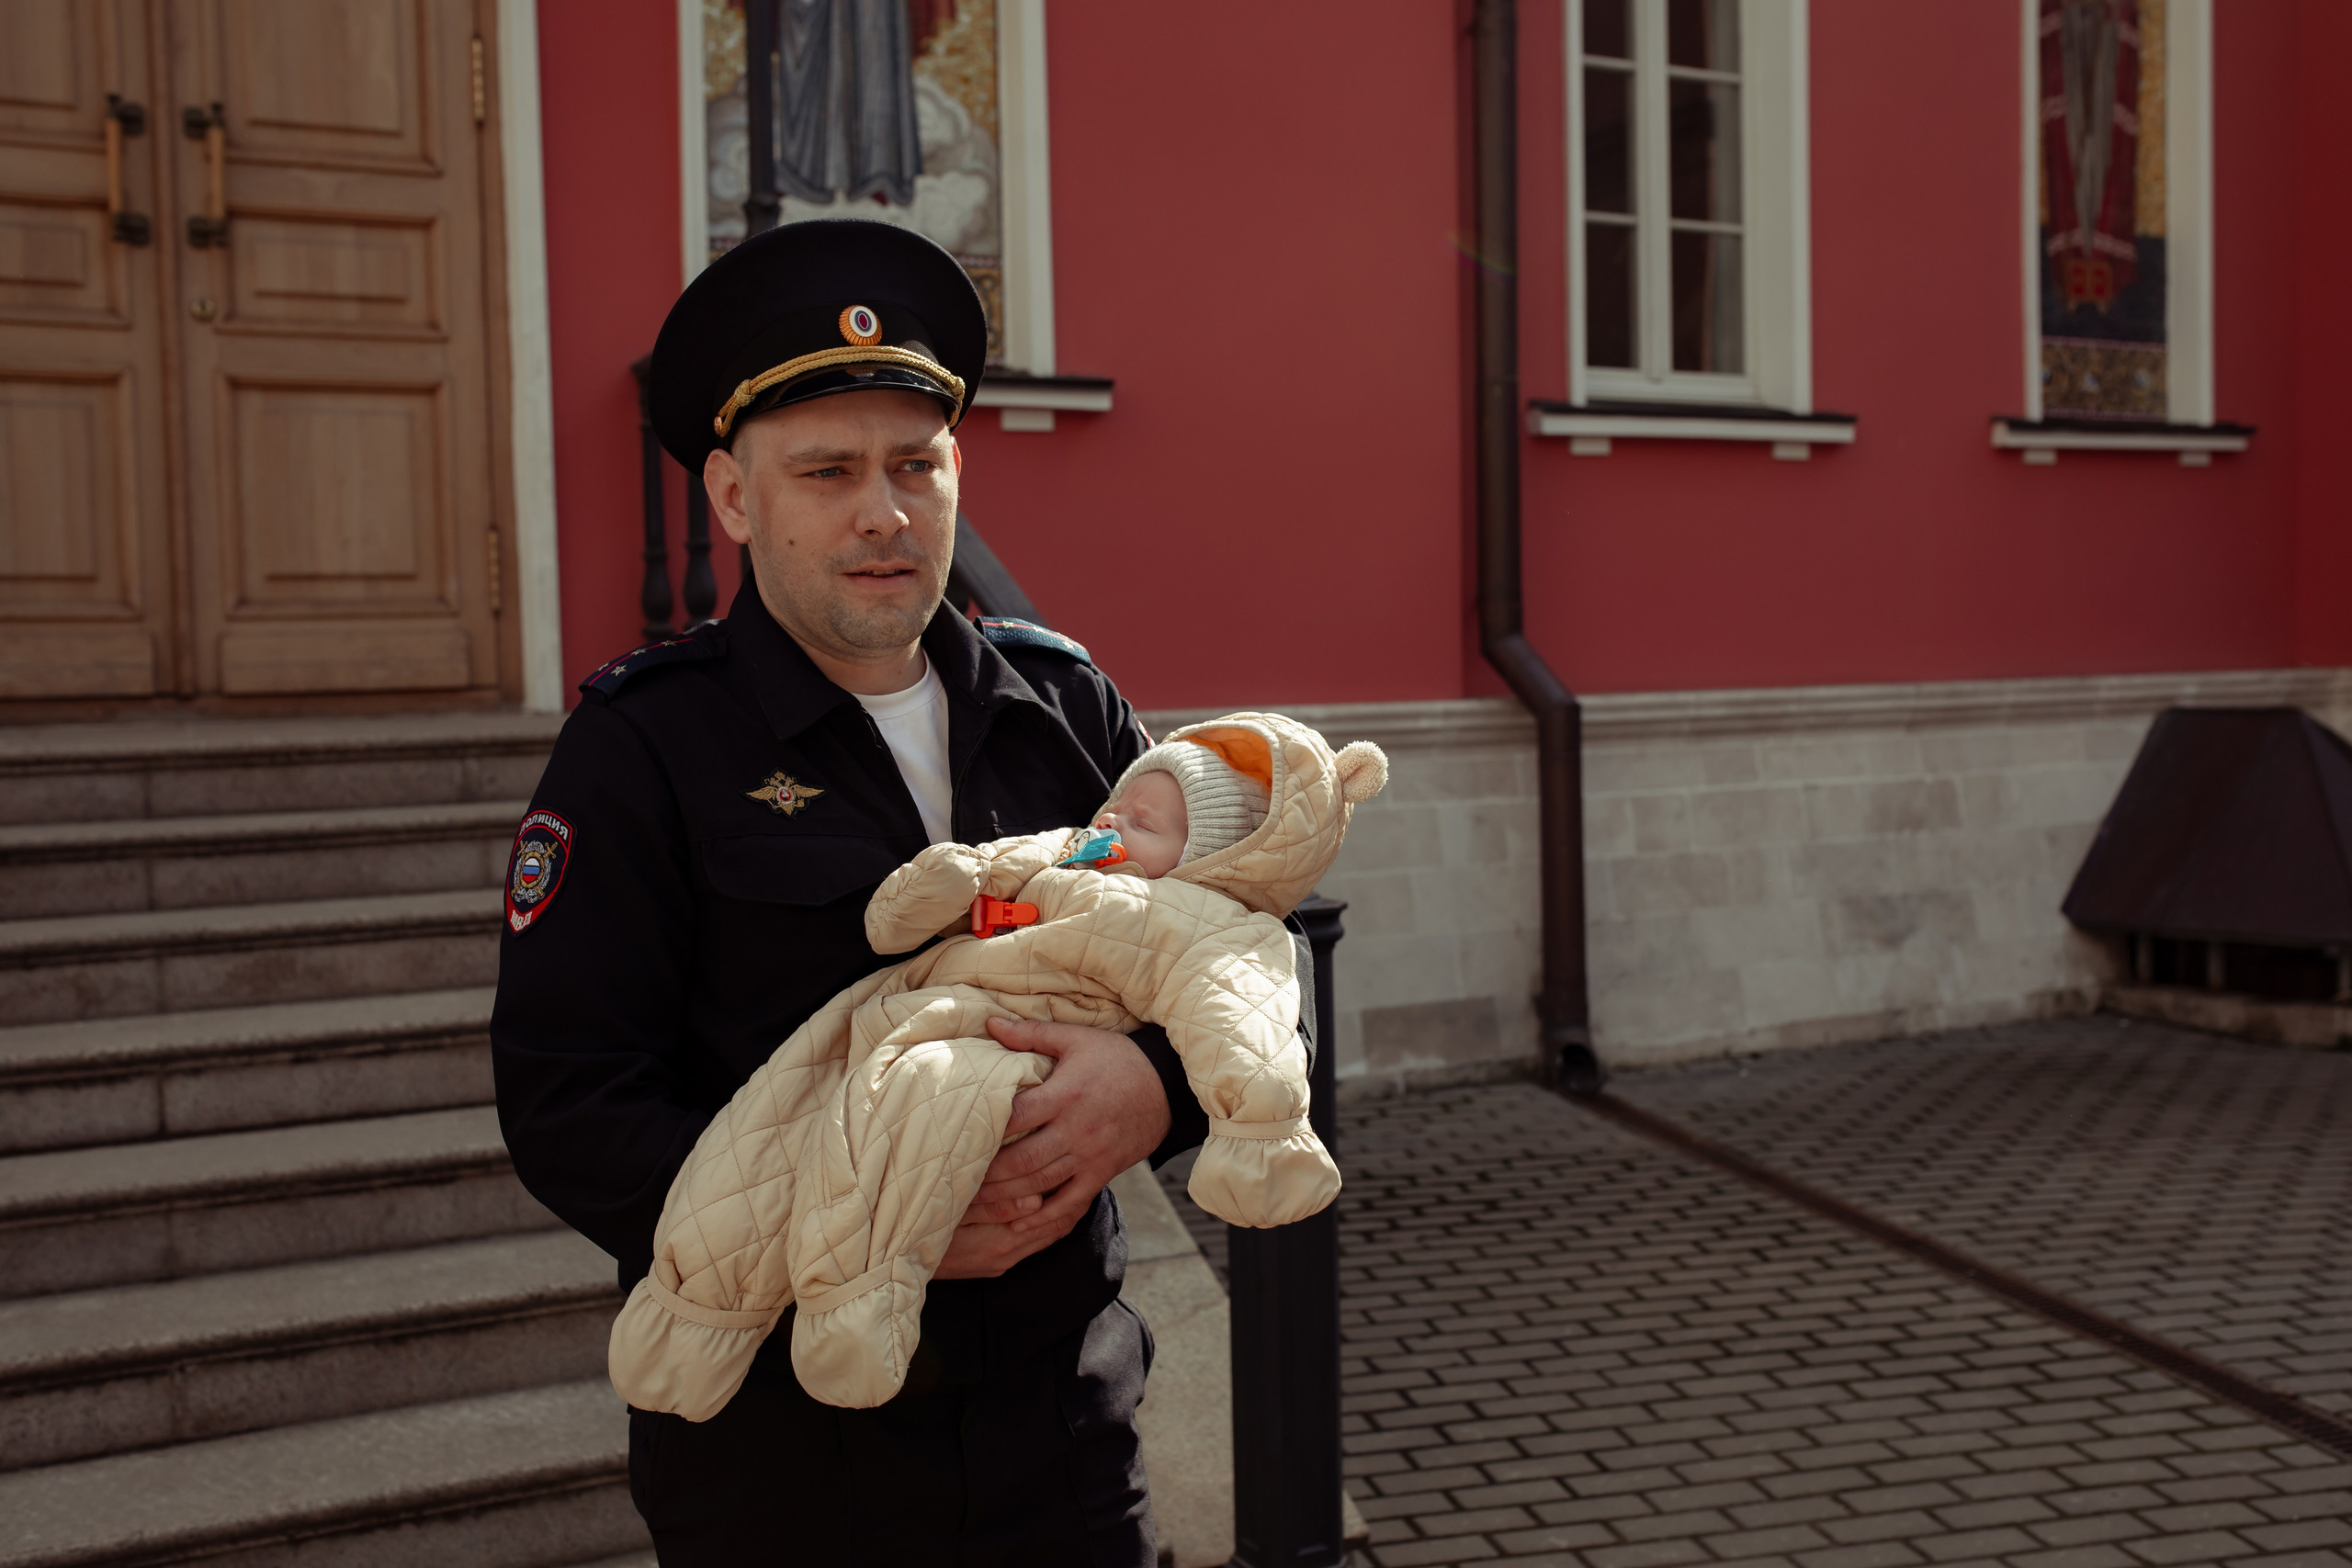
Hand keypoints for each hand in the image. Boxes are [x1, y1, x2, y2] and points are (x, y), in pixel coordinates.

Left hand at [933, 1019, 1170, 1278]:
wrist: (1167, 1086)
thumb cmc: (1116, 1059)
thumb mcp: (1076, 1039)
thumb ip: (1031, 1034)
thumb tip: (989, 1023)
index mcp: (1066, 1094)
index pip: (1017, 1116)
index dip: (986, 1129)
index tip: (956, 1137)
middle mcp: (1077, 1129)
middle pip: (1024, 1159)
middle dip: (988, 1174)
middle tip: (954, 1183)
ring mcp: (1091, 1155)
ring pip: (1041, 1184)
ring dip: (1005, 1198)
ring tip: (972, 1205)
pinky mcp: (1102, 1173)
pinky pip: (1070, 1202)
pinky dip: (1043, 1217)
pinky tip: (1017, 1225)